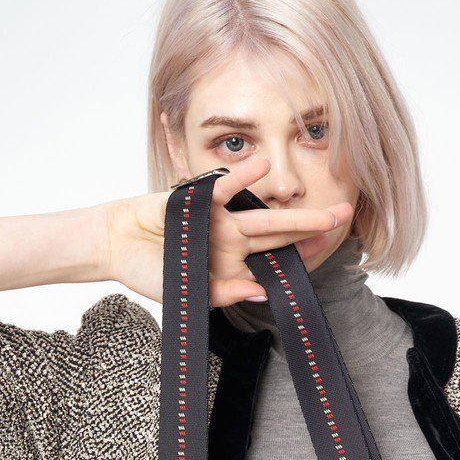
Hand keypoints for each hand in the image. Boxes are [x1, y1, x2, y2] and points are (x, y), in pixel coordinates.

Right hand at [100, 157, 354, 305]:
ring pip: (264, 217)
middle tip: (344, 218)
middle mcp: (232, 242)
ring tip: (327, 210)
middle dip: (312, 230)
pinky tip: (265, 167)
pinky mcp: (200, 202)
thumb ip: (222, 292)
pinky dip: (243, 178)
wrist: (115, 245)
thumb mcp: (186, 292)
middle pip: (280, 237)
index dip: (300, 260)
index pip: (273, 264)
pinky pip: (226, 189)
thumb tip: (260, 291)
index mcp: (232, 266)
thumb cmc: (148, 271)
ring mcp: (220, 221)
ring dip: (295, 213)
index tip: (328, 255)